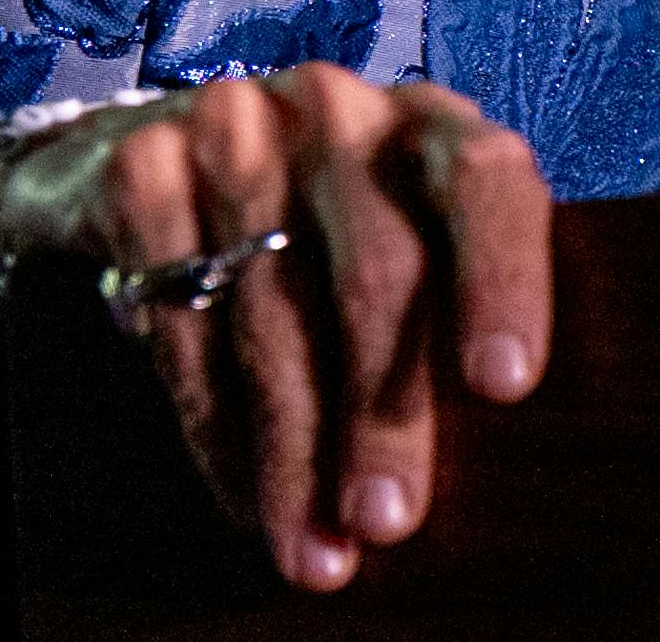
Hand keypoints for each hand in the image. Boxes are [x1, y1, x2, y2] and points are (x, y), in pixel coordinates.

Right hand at [0, 64, 551, 592]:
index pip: (485, 180)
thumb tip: (518, 480)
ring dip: (292, 446)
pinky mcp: (141, 167)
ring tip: (313, 549)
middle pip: (377, 268)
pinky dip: (211, 420)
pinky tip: (241, 494)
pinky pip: (180, 313)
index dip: (503, 279)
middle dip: (384, 415)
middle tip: (386, 523)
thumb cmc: (330, 241)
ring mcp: (230, 127)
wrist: (163, 167)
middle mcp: (335, 110)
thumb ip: (454, 316)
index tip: (505, 388)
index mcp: (429, 126)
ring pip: (272, 307)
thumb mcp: (408, 246)